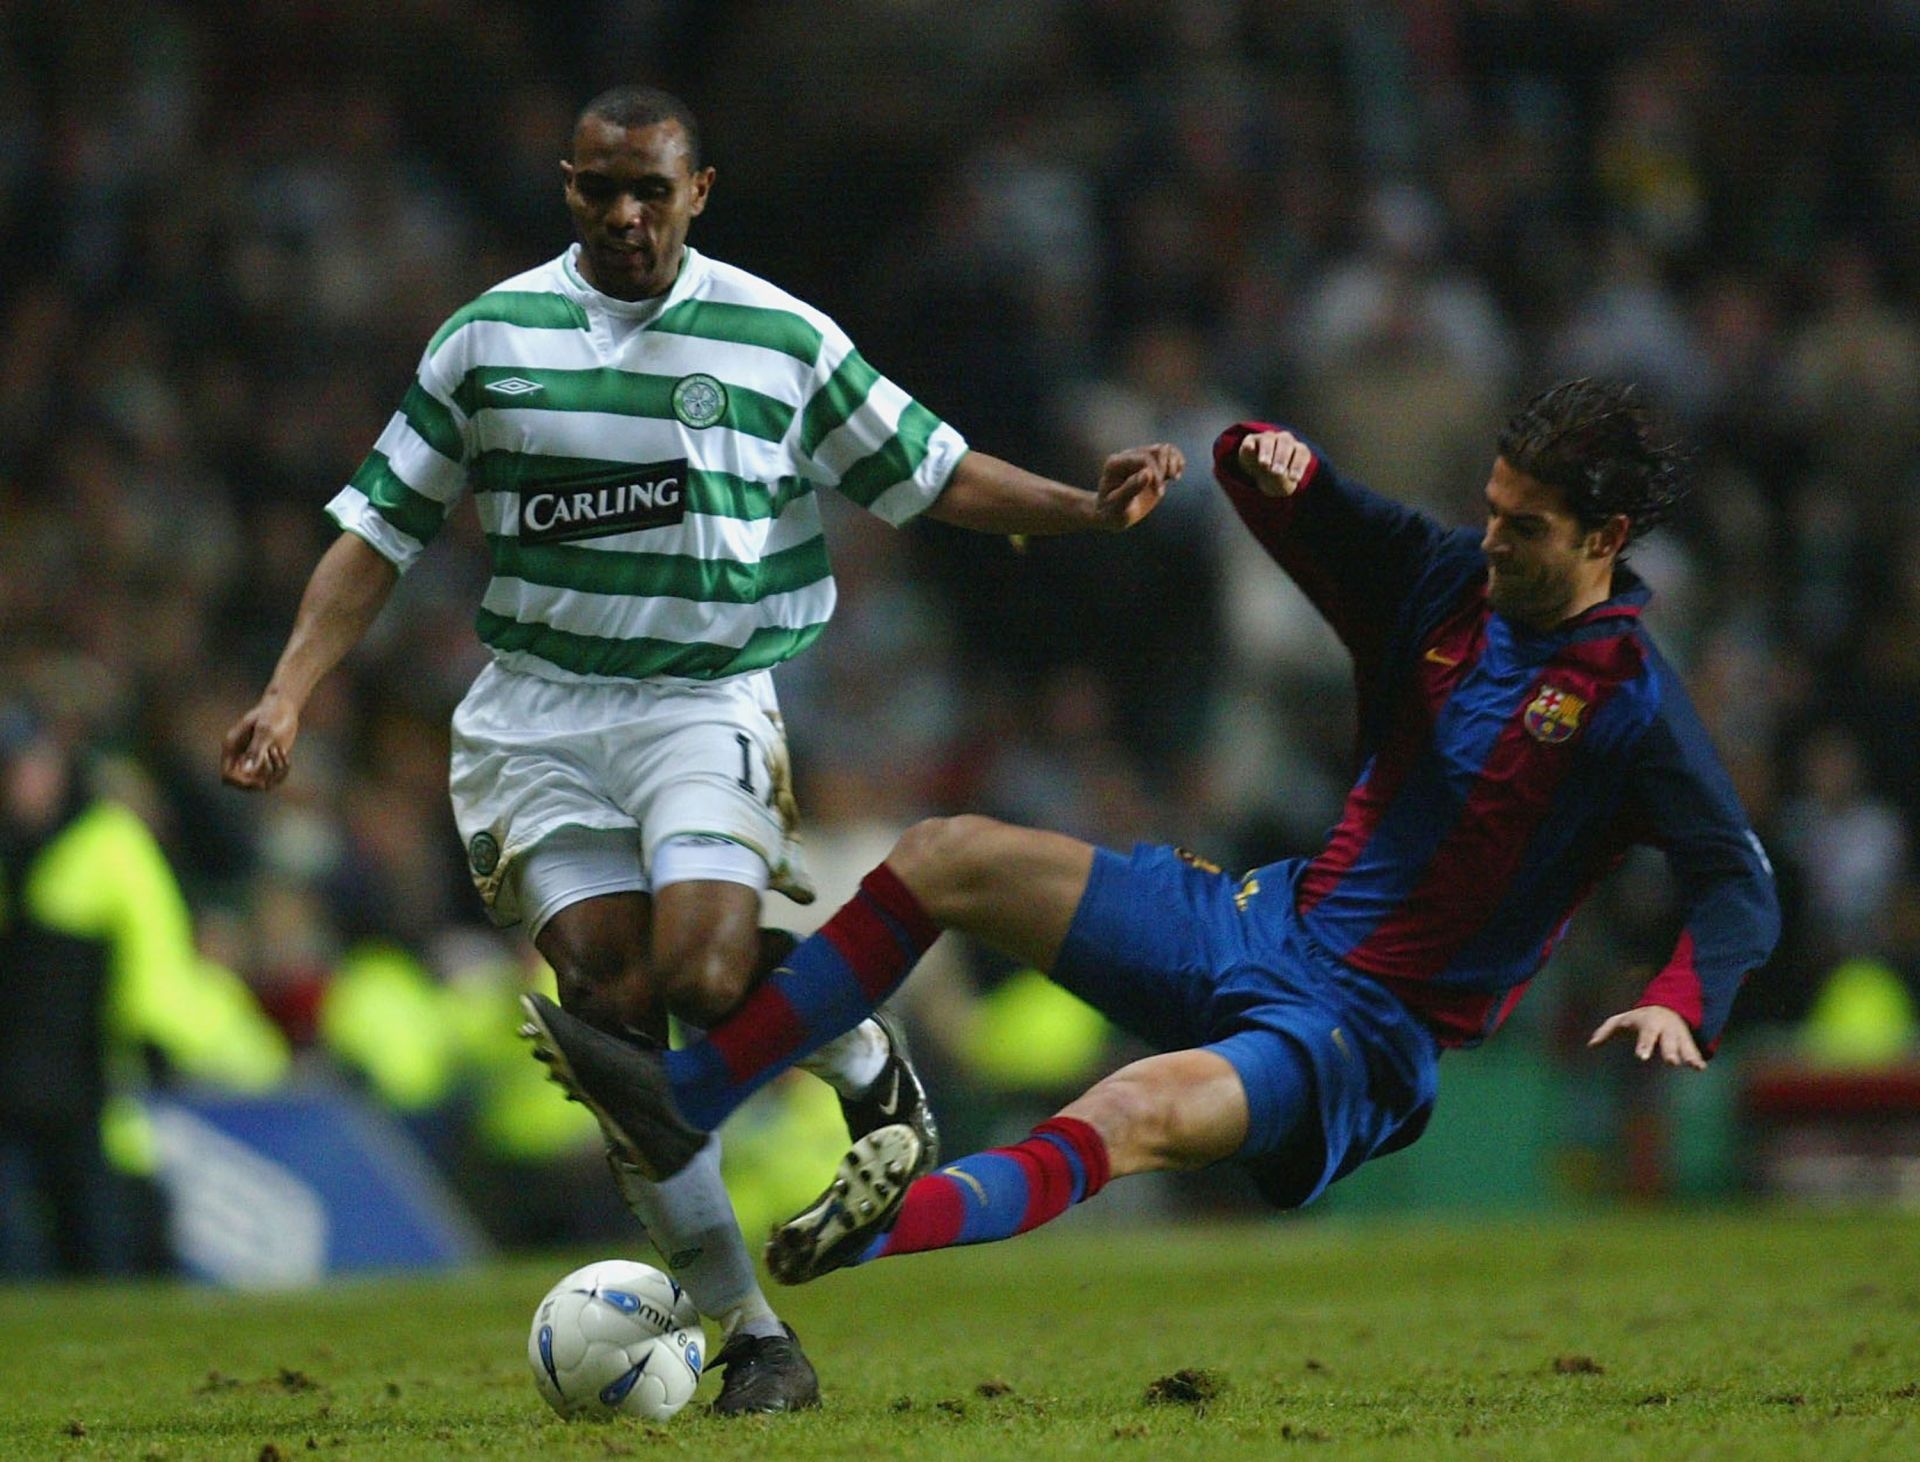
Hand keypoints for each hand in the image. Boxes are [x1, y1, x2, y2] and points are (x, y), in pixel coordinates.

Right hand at [220, 695, 298, 790]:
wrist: (282, 705)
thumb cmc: (271, 712)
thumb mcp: (266, 729)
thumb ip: (256, 749)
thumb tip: (247, 771)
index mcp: (232, 747)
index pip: (227, 776)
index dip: (241, 782)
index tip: (259, 778)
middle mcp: (239, 755)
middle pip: (242, 783)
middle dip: (260, 780)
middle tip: (274, 764)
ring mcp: (252, 759)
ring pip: (259, 783)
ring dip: (273, 774)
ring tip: (280, 751)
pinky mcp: (266, 760)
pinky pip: (271, 778)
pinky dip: (281, 772)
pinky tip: (286, 755)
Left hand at [1094, 442, 1183, 528]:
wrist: (1113, 514)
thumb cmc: (1113, 512)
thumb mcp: (1119, 505)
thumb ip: (1130, 489)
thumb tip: (1147, 473)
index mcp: (1115, 463)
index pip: (1144, 459)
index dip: (1156, 473)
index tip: (1158, 493)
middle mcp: (1128, 456)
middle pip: (1157, 451)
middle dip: (1164, 470)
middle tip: (1159, 493)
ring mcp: (1140, 459)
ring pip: (1165, 449)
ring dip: (1174, 463)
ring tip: (1172, 479)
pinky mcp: (1152, 465)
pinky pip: (1170, 453)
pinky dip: (1178, 462)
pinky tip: (1175, 477)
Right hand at [1237, 430, 1313, 497]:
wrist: (1260, 475)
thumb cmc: (1278, 479)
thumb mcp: (1282, 484)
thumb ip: (1282, 480)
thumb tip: (1277, 474)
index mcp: (1298, 450)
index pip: (1301, 453)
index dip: (1298, 465)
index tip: (1293, 478)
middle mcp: (1285, 440)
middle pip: (1285, 443)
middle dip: (1282, 457)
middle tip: (1277, 472)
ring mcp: (1268, 438)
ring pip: (1269, 439)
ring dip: (1267, 450)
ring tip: (1264, 464)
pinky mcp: (1251, 440)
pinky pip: (1251, 440)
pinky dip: (1250, 444)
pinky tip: (1249, 448)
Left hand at [1587, 1005, 1705, 1069]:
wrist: (1666, 1006)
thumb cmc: (1638, 1017)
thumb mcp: (1621, 1020)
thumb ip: (1606, 1031)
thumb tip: (1590, 1044)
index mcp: (1649, 1024)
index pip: (1646, 1035)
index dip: (1645, 1046)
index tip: (1642, 1057)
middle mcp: (1665, 1029)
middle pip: (1668, 1041)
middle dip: (1669, 1051)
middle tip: (1671, 1062)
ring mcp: (1677, 1034)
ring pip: (1683, 1045)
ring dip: (1688, 1055)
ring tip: (1694, 1066)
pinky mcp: (1686, 1040)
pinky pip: (1693, 1049)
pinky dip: (1697, 1058)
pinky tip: (1701, 1068)